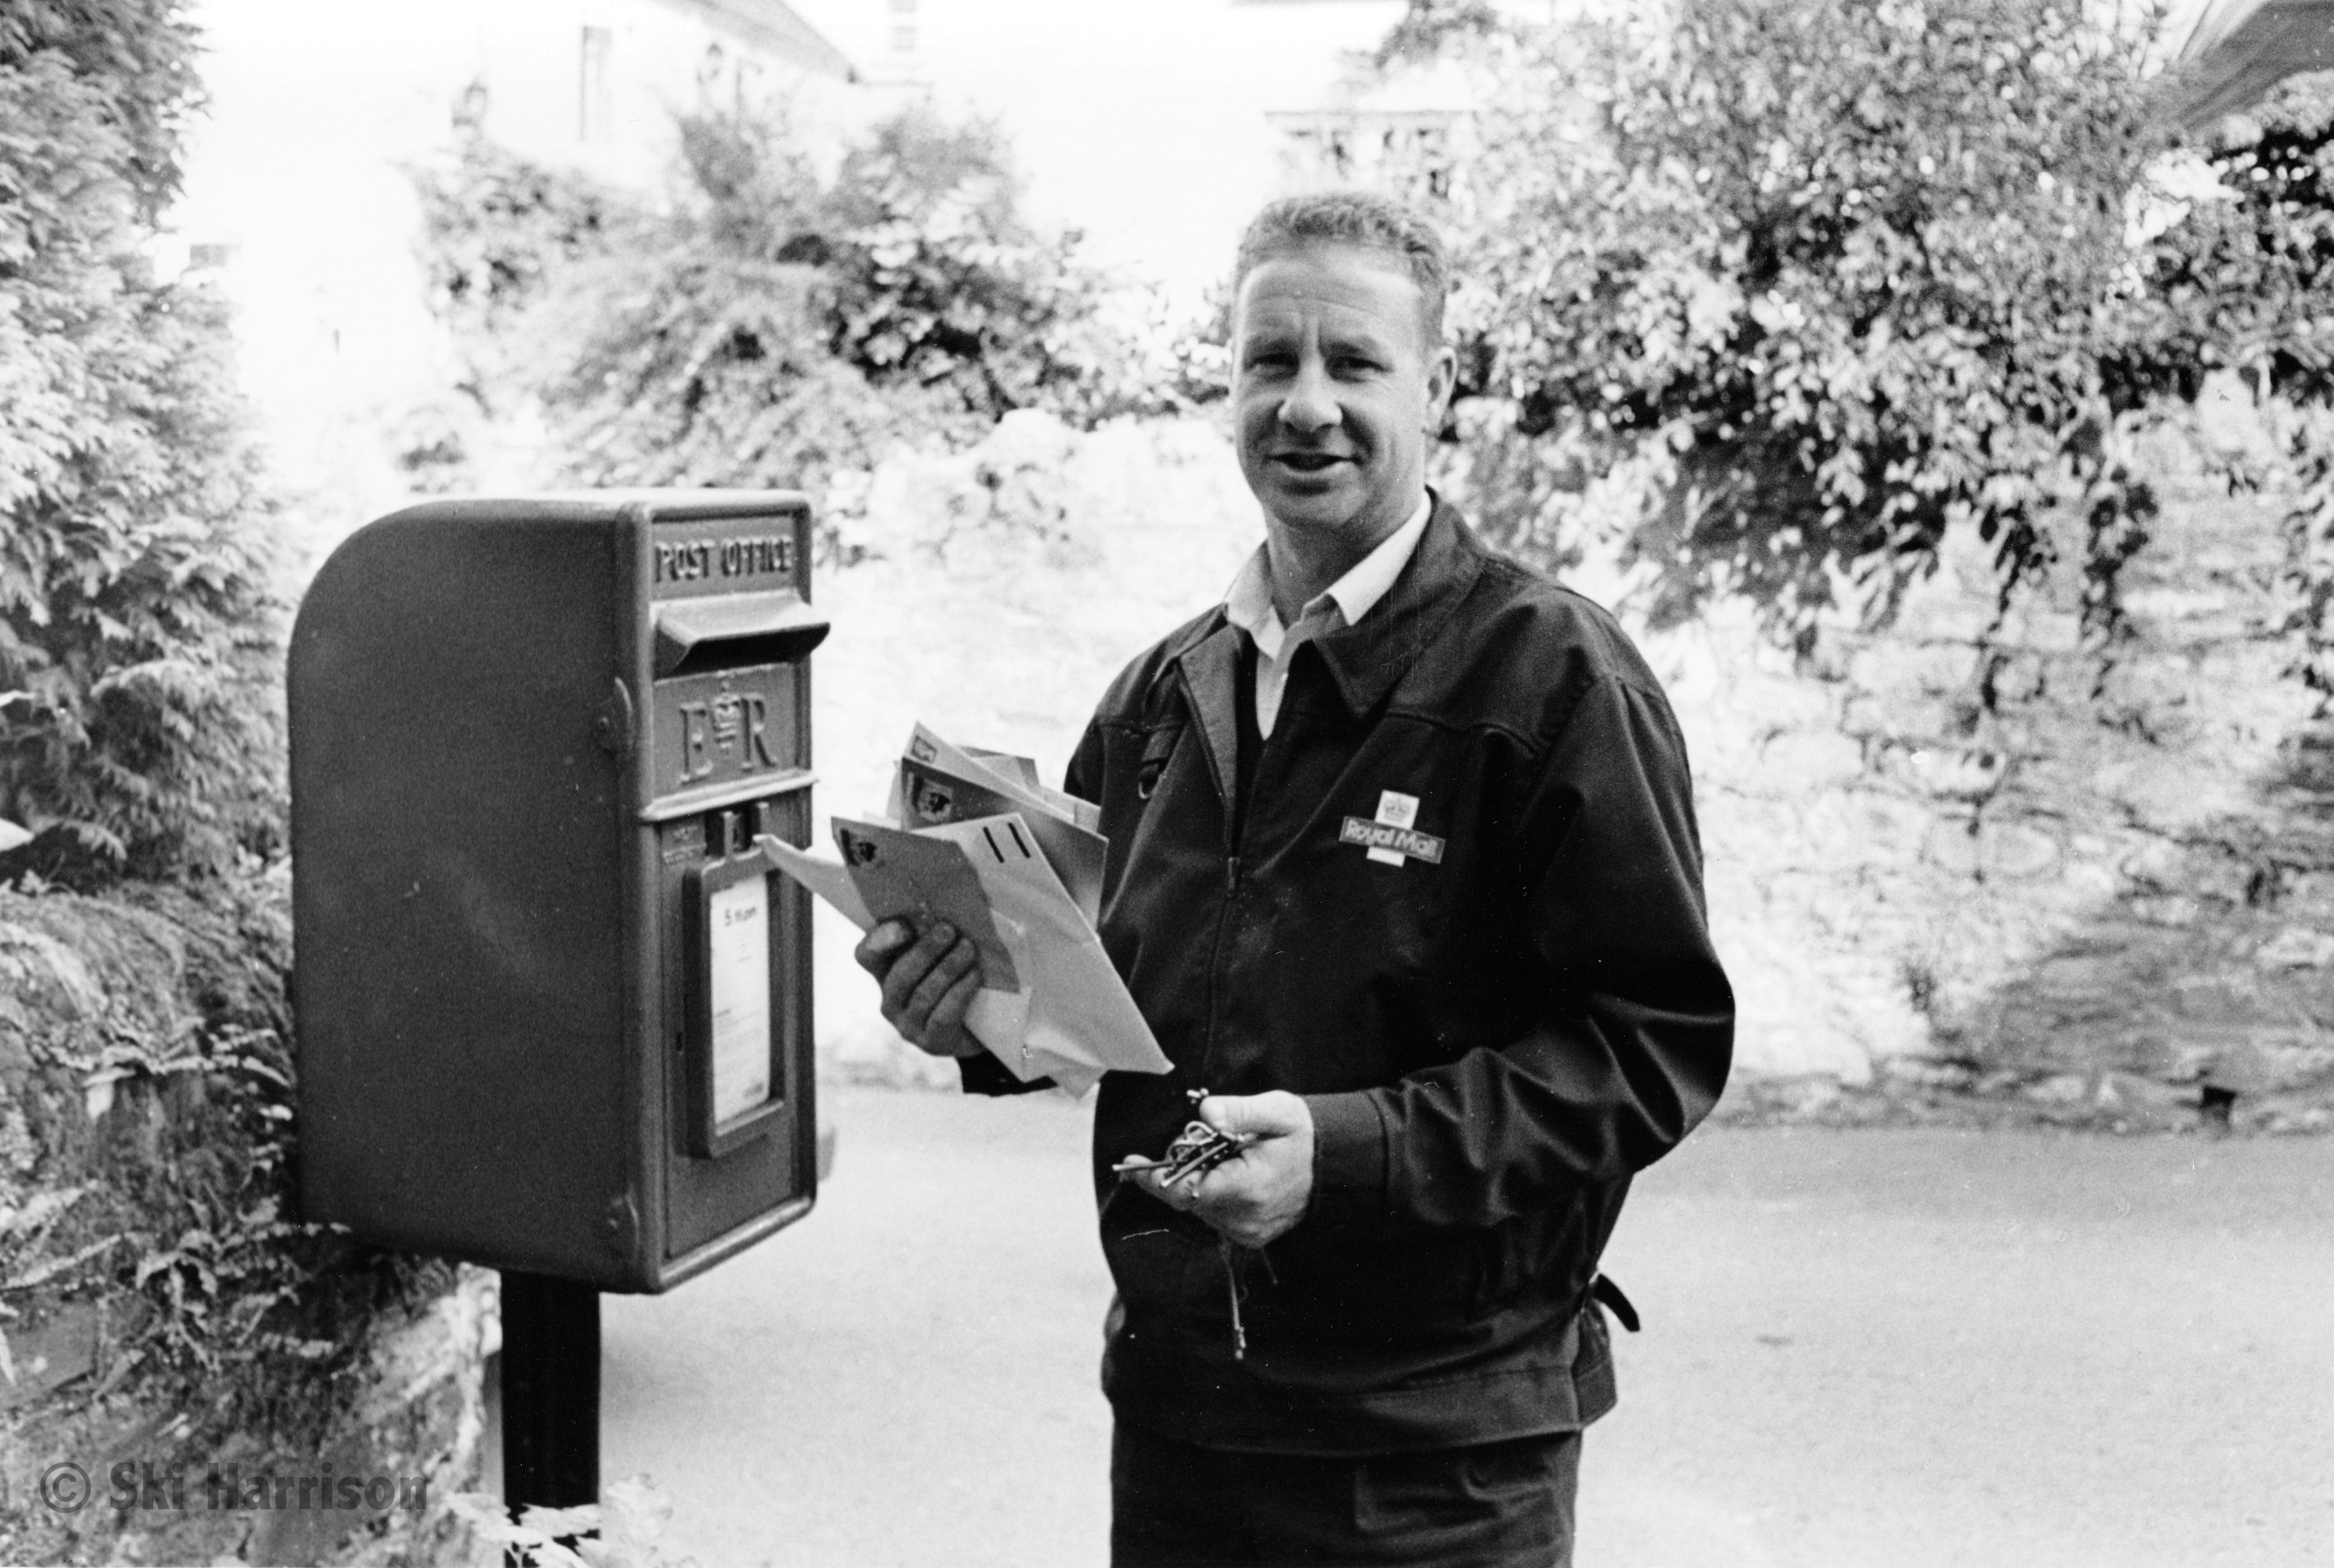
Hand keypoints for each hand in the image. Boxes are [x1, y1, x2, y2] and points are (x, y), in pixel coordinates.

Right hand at [853, 919, 984, 1057]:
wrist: (977, 1030)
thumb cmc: (956, 982)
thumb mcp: (940, 957)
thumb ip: (932, 935)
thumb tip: (940, 908)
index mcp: (885, 975)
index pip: (866, 955)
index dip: (880, 940)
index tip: (906, 925)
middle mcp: (890, 1003)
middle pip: (899, 976)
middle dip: (926, 950)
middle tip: (949, 930)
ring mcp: (908, 1027)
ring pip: (923, 995)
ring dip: (948, 968)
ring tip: (968, 949)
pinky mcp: (931, 1043)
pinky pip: (943, 1015)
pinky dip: (960, 991)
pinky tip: (975, 975)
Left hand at [1134, 1091, 1314, 1248]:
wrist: (1337, 1166)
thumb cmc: (1306, 1135)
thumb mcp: (1276, 1111)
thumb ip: (1238, 1111)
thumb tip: (1207, 1111)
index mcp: (1248, 1189)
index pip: (1184, 1190)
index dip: (1154, 1176)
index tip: (1129, 1164)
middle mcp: (1244, 1219)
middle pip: (1188, 1197)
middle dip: (1184, 1166)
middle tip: (1203, 1137)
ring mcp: (1248, 1232)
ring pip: (1199, 1206)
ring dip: (1199, 1179)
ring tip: (1225, 1152)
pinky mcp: (1251, 1235)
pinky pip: (1215, 1214)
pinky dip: (1212, 1192)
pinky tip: (1231, 1171)